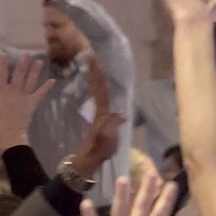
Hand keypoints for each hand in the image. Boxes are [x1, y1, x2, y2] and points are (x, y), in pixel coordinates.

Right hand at [0, 52, 54, 151]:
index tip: (4, 54)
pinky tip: (53, 80)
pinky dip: (46, 88)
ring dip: (35, 71)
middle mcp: (14, 92)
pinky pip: (40, 94)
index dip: (3, 64)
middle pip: (19, 75)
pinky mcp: (32, 104)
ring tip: (39, 61)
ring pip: (30, 81)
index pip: (1, 75)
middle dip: (23, 63)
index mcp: (1, 93)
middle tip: (27, 53)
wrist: (9, 137)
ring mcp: (24, 98)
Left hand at [74, 56, 126, 177]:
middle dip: (95, 72)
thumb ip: (114, 125)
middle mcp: (101, 110)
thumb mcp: (109, 138)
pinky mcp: (100, 120)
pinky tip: (100, 86)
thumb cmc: (101, 149)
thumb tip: (124, 113)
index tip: (94, 61)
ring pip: (98, 92)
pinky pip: (100, 99)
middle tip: (91, 56)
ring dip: (96, 78)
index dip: (98, 75)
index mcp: (103, 112)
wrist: (91, 159)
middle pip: (98, 87)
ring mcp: (100, 114)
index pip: (102, 90)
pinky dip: (99, 89)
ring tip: (94, 65)